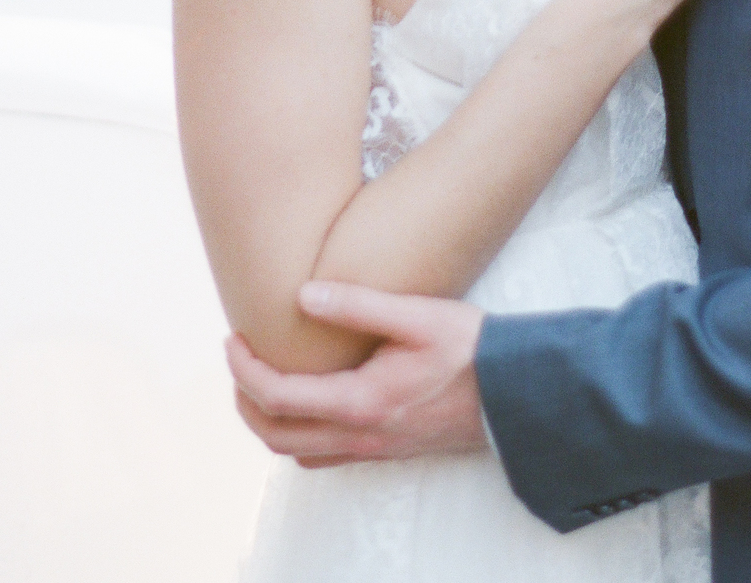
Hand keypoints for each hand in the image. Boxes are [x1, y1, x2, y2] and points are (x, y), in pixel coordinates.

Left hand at [224, 282, 488, 467]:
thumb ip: (359, 305)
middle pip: (276, 436)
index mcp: (360, 403)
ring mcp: (374, 449)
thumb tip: (302, 295)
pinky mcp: (387, 449)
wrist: (518, 393)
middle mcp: (361, 436)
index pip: (277, 398)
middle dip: (244, 399)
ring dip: (269, 421)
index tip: (233, 338)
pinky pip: (324, 455)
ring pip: (298, 453)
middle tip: (238, 358)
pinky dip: (299, 432)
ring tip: (263, 377)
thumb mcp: (417, 316)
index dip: (243, 370)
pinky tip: (308, 399)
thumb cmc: (472, 349)